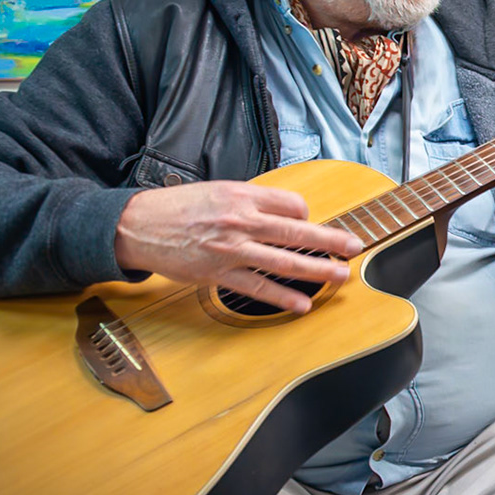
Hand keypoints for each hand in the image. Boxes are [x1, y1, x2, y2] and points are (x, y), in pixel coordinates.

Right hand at [115, 181, 364, 313]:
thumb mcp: (220, 191)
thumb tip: (289, 213)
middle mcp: (241, 221)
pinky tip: (303, 303)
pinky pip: (258, 288)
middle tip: (355, 246)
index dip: (306, 215)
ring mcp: (231, 250)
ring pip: (284, 261)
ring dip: (317, 270)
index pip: (292, 205)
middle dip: (331, 240)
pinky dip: (283, 297)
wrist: (139, 225)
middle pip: (297, 231)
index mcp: (243, 196)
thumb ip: (254, 202)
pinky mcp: (218, 274)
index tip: (309, 224)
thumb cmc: (180, 207)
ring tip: (340, 275)